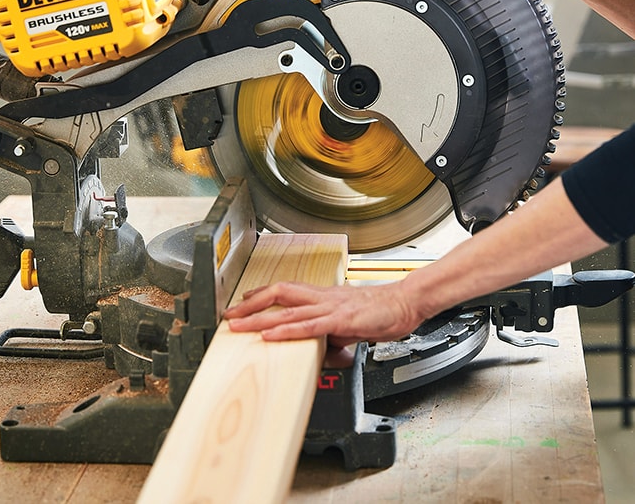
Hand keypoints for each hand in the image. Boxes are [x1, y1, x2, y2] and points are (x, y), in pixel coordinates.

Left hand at [224, 281, 427, 346]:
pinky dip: (287, 330)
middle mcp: (323, 297)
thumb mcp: (351, 325)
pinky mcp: (341, 320)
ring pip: (287, 309)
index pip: (286, 290)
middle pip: (278, 293)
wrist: (407, 302)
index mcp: (324, 296)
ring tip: (238, 325)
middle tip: (229, 314)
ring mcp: (330, 307)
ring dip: (258, 318)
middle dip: (250, 304)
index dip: (262, 294)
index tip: (243, 301)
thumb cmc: (383, 311)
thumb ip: (333, 334)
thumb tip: (323, 348)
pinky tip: (270, 335)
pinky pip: (308, 326)